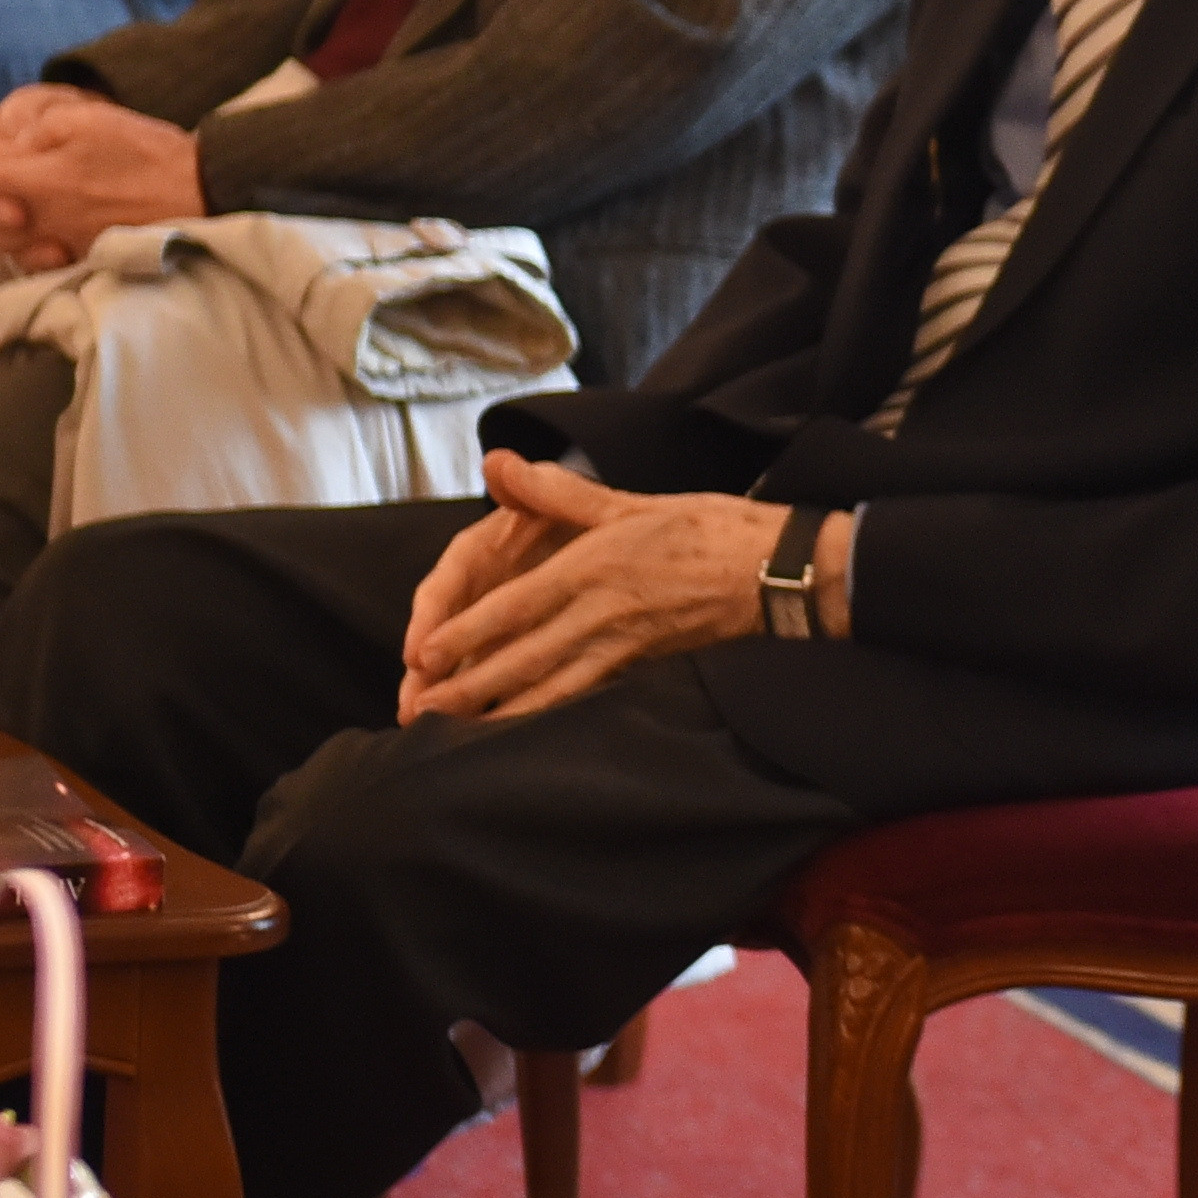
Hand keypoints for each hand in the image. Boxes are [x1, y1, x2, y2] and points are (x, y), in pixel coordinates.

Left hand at [0, 88, 202, 270]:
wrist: (201, 190)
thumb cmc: (145, 150)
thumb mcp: (87, 118)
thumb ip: (35, 131)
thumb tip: (2, 150)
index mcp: (39, 179)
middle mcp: (43, 219)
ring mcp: (64, 243)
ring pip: (6, 247)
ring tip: (12, 208)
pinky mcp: (85, 258)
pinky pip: (39, 263)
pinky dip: (29, 250)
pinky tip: (40, 233)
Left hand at [396, 452, 800, 724]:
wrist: (774, 569)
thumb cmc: (705, 528)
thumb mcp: (627, 501)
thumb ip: (556, 490)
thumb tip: (498, 465)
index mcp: (593, 568)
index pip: (515, 606)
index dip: (466, 633)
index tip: (424, 655)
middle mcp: (602, 613)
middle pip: (524, 657)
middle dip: (471, 687)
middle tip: (423, 710)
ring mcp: (624, 645)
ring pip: (551, 687)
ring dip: (502, 711)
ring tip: (460, 732)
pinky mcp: (644, 665)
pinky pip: (587, 695)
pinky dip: (551, 714)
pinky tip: (527, 728)